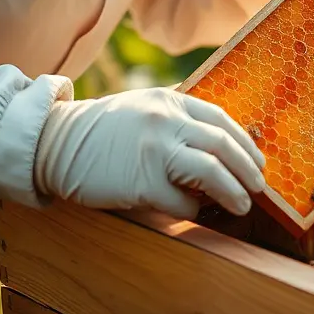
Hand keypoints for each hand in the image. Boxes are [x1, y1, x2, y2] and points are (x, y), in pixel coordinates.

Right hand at [33, 88, 265, 218]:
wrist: (53, 142)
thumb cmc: (101, 131)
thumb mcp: (142, 106)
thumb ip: (176, 116)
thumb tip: (218, 140)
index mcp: (169, 100)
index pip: (221, 119)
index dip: (245, 142)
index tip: (257, 160)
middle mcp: (166, 120)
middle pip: (224, 145)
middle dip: (248, 169)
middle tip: (259, 187)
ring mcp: (154, 150)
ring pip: (212, 172)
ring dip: (234, 191)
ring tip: (243, 205)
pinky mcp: (141, 182)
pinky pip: (182, 202)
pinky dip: (194, 211)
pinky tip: (195, 213)